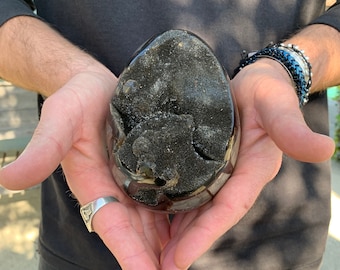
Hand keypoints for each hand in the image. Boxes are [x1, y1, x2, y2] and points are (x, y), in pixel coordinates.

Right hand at [0, 70, 170, 268]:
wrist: (97, 86)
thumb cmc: (76, 100)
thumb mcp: (60, 120)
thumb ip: (42, 149)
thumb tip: (8, 179)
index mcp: (93, 184)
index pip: (112, 225)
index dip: (128, 250)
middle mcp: (116, 187)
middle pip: (137, 229)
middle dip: (154, 255)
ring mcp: (135, 179)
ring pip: (154, 217)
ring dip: (170, 240)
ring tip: (189, 258)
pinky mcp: (150, 167)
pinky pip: (166, 195)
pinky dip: (178, 213)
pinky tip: (195, 224)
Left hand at [160, 59, 334, 268]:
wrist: (253, 83)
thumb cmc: (268, 92)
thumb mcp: (277, 106)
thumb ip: (292, 129)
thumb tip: (325, 148)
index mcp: (253, 169)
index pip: (230, 207)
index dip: (207, 233)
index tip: (181, 258)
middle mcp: (235, 176)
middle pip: (210, 214)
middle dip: (187, 242)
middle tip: (161, 266)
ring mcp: (220, 171)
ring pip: (198, 206)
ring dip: (179, 230)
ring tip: (155, 252)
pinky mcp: (207, 161)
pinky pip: (190, 188)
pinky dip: (175, 205)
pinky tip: (158, 216)